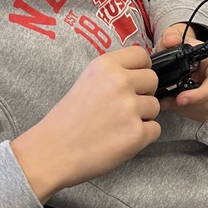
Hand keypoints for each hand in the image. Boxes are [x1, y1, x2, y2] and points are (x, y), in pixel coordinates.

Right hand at [11, 47, 159, 201]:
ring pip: (155, 106)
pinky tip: (120, 139)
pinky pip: (155, 129)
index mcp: (106, 65)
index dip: (141, 70)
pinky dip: (142, 137)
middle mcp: (120, 82)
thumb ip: (113, 73)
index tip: (133, 82)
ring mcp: (129, 108)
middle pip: (153, 80)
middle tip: (123, 108)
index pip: (142, 56)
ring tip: (117, 125)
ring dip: (142, 117)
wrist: (52, 152)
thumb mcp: (87, 80)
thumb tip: (140, 73)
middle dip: (143, 94)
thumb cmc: (68, 119)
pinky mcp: (136, 134)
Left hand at [156, 23, 207, 121]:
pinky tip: (175, 102)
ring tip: (168, 100)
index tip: (180, 99)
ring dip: (186, 109)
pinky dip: (187, 111)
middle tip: (168, 101)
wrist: (186, 52)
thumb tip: (172, 40)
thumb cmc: (184, 45)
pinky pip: (203, 113)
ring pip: (207, 109)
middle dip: (189, 104)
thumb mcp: (175, 35)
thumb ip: (171, 36)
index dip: (199, 94)